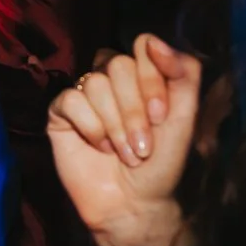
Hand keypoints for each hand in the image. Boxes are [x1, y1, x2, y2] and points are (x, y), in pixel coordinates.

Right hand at [47, 32, 200, 245]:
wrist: (134, 203)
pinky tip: (98, 147)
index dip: (151, 79)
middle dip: (134, 109)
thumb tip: (153, 42)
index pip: (143, 46)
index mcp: (143, 74)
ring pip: (95, 84)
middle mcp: (112, 79)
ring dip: (115, 125)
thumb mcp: (184, 118)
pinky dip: (91, 127)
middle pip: (118, 64)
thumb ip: (183, 74)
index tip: (161, 117)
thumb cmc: (161, 164)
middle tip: (143, 145)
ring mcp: (85, 94)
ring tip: (124, 153)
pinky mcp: (61, 113)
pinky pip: (71, 100)